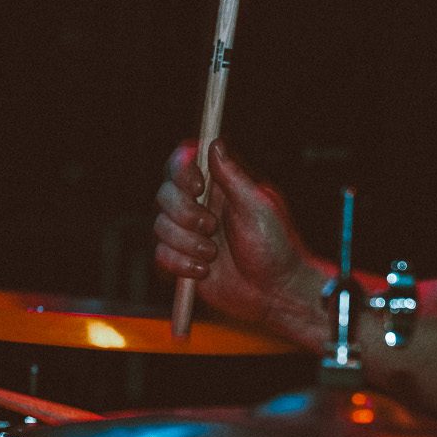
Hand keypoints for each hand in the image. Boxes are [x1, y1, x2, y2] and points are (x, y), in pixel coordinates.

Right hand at [153, 139, 329, 350]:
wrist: (275, 293)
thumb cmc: (276, 247)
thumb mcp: (258, 207)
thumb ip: (233, 176)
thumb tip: (215, 143)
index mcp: (219, 187)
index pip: (184, 163)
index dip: (182, 169)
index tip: (198, 186)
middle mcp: (199, 206)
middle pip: (164, 193)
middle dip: (184, 212)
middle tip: (211, 226)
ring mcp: (188, 234)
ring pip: (160, 226)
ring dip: (186, 242)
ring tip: (213, 254)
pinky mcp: (181, 260)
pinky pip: (160, 255)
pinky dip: (180, 263)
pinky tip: (204, 271)